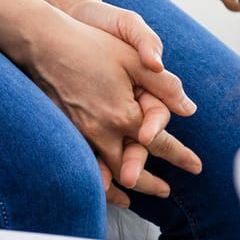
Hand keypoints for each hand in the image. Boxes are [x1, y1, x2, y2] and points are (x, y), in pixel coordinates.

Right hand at [20, 8, 196, 200]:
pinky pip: (87, 165)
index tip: (195, 166)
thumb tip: (189, 108)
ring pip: (109, 172)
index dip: (180, 156)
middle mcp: (102, 131)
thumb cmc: (89, 45)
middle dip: (152, 183)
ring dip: (128, 186)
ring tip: (136, 196)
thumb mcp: (134, 59)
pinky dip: (100, 180)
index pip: (160, 143)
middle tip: (166, 192)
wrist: (43, 42)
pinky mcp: (64, 132)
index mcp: (124, 115)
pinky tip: (105, 186)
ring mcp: (81, 134)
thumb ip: (164, 85)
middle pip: (133, 167)